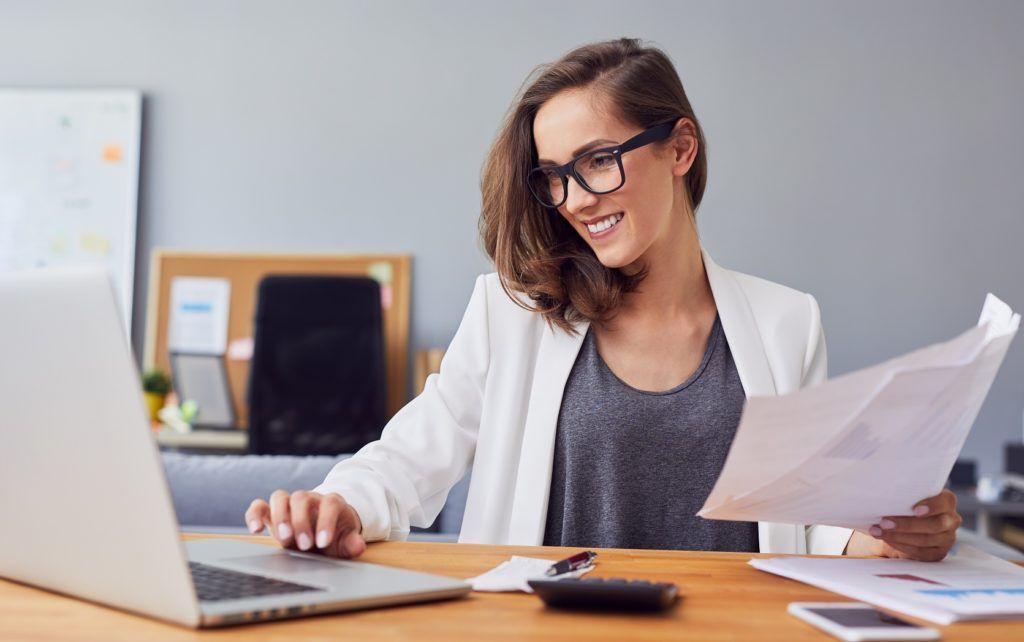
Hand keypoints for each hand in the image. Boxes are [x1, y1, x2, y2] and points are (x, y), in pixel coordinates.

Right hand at [245, 490, 365, 558]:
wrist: (322, 533)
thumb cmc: (335, 537)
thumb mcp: (345, 541)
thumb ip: (351, 543)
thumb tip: (358, 545)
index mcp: (331, 503)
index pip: (329, 503)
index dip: (326, 521)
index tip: (323, 543)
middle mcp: (309, 499)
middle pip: (302, 498)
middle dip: (301, 521)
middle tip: (304, 546)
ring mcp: (289, 504)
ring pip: (280, 497)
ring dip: (280, 517)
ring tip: (283, 539)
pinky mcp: (272, 512)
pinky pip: (259, 506)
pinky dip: (254, 515)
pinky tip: (256, 529)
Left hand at [845, 489, 961, 561]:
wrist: (901, 524)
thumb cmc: (903, 504)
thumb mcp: (904, 495)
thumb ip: (902, 492)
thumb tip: (877, 486)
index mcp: (946, 501)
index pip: (946, 501)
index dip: (932, 506)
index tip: (914, 509)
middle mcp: (951, 520)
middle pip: (935, 524)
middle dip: (908, 524)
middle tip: (884, 522)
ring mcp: (946, 538)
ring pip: (926, 540)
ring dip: (899, 536)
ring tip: (878, 531)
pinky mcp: (937, 553)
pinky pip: (921, 552)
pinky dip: (901, 545)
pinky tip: (886, 539)